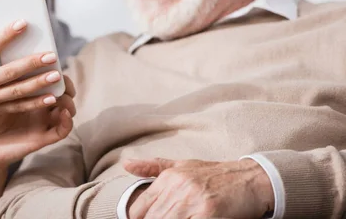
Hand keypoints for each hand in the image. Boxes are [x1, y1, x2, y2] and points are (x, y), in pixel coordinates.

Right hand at [0, 19, 62, 133]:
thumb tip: (3, 30)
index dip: (7, 35)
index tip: (23, 23)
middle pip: (10, 72)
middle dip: (32, 63)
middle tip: (52, 55)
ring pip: (17, 92)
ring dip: (38, 83)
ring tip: (56, 75)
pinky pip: (18, 107)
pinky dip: (35, 103)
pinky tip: (51, 98)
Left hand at [0, 75, 75, 177]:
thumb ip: (1, 72)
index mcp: (30, 92)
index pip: (48, 77)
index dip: (54, 68)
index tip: (51, 59)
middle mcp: (41, 105)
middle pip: (62, 90)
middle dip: (65, 83)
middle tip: (58, 77)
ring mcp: (44, 121)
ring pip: (67, 108)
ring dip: (67, 100)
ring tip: (60, 95)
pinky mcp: (44, 137)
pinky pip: (62, 130)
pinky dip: (67, 121)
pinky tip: (64, 112)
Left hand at [124, 158, 273, 218]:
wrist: (250, 178)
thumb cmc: (214, 174)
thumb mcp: (181, 165)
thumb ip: (153, 167)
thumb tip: (126, 164)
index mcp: (168, 177)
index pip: (140, 208)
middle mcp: (178, 187)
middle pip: (153, 218)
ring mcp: (193, 200)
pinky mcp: (209, 212)